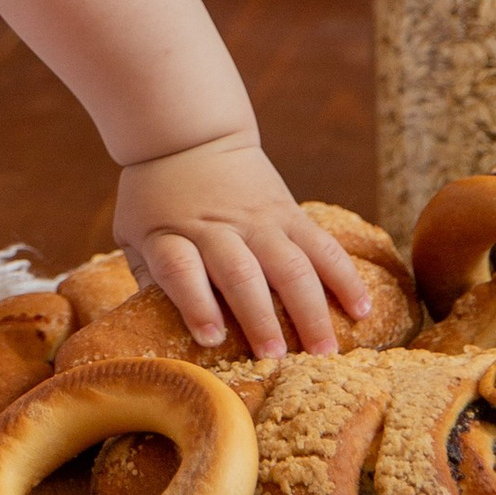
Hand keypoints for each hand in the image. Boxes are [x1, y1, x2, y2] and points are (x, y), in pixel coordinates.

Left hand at [113, 135, 372, 360]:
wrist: (190, 135)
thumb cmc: (156, 197)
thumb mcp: (134, 231)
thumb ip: (150, 276)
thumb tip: (162, 330)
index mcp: (173, 235)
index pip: (182, 269)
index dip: (197, 304)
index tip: (212, 337)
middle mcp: (219, 229)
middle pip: (243, 275)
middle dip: (262, 320)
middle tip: (277, 359)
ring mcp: (259, 221)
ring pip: (291, 266)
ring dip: (310, 311)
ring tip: (325, 351)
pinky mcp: (290, 213)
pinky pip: (323, 247)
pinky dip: (344, 278)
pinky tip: (360, 311)